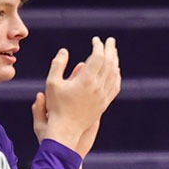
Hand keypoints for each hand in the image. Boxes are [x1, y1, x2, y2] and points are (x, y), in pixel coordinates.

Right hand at [40, 36, 120, 153]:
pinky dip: (116, 76)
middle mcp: (98, 87)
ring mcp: (103, 96)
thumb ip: (58, 64)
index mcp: (86, 80)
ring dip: (115, 61)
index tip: (95, 39)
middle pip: (109, 63)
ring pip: (114, 75)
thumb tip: (64, 50)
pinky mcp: (105, 104)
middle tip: (110, 40)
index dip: (98, 46)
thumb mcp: (52, 83)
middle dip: (110, 50)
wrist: (66, 129)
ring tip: (113, 52)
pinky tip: (115, 71)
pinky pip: (115, 87)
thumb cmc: (56, 106)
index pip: (98, 57)